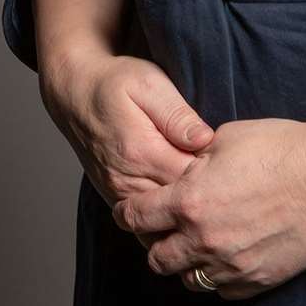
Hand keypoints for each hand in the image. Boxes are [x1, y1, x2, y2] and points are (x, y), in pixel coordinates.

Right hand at [39, 49, 215, 209]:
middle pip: (178, 206)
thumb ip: (177, 115)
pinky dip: (165, 220)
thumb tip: (205, 140)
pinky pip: (144, 224)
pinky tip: (182, 206)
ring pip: (162, 221)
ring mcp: (119, 193)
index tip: (230, 161)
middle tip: (225, 178)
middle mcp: (128, 181)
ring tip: (207, 192)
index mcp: (142, 152)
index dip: (215, 174)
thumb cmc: (115, 82)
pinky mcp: (114, 197)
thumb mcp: (150, 84)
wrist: (74, 91)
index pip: (191, 180)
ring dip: (185, 211)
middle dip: (204, 197)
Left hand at [111, 116, 305, 300]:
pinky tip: (228, 254)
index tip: (129, 211)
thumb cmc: (282, 148)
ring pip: (187, 279)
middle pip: (156, 258)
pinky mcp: (255, 280)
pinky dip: (218, 275)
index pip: (137, 217)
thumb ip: (196, 159)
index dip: (128, 213)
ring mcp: (229, 265)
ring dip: (187, 262)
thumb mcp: (228, 137)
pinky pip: (221, 289)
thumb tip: (184, 168)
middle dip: (156, 242)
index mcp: (189, 200)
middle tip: (166, 228)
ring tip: (200, 243)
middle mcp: (202, 239)